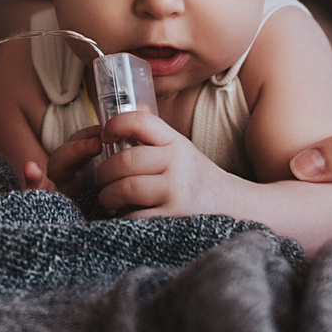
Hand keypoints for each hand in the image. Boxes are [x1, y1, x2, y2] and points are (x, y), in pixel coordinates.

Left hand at [88, 111, 232, 218]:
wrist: (231, 205)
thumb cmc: (195, 177)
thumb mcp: (180, 150)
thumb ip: (154, 137)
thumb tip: (124, 115)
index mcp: (176, 142)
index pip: (141, 121)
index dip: (115, 125)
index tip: (104, 138)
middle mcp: (177, 162)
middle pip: (125, 160)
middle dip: (104, 172)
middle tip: (101, 179)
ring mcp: (176, 190)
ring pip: (125, 188)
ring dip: (108, 196)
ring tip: (109, 199)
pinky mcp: (173, 216)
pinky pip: (134, 215)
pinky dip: (123, 217)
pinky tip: (124, 214)